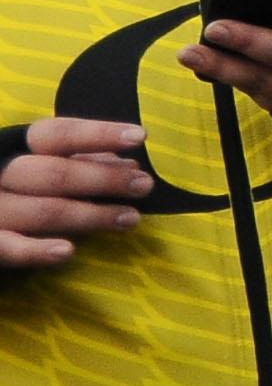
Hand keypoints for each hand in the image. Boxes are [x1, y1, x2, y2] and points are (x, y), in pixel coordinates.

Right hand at [0, 115, 153, 268]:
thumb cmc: (13, 187)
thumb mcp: (41, 166)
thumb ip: (82, 163)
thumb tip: (130, 166)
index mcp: (13, 146)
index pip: (57, 135)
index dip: (98, 134)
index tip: (139, 136)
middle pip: (54, 174)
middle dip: (104, 180)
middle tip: (144, 185)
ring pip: (42, 211)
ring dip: (90, 216)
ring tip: (130, 219)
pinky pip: (7, 248)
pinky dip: (36, 250)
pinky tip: (67, 251)